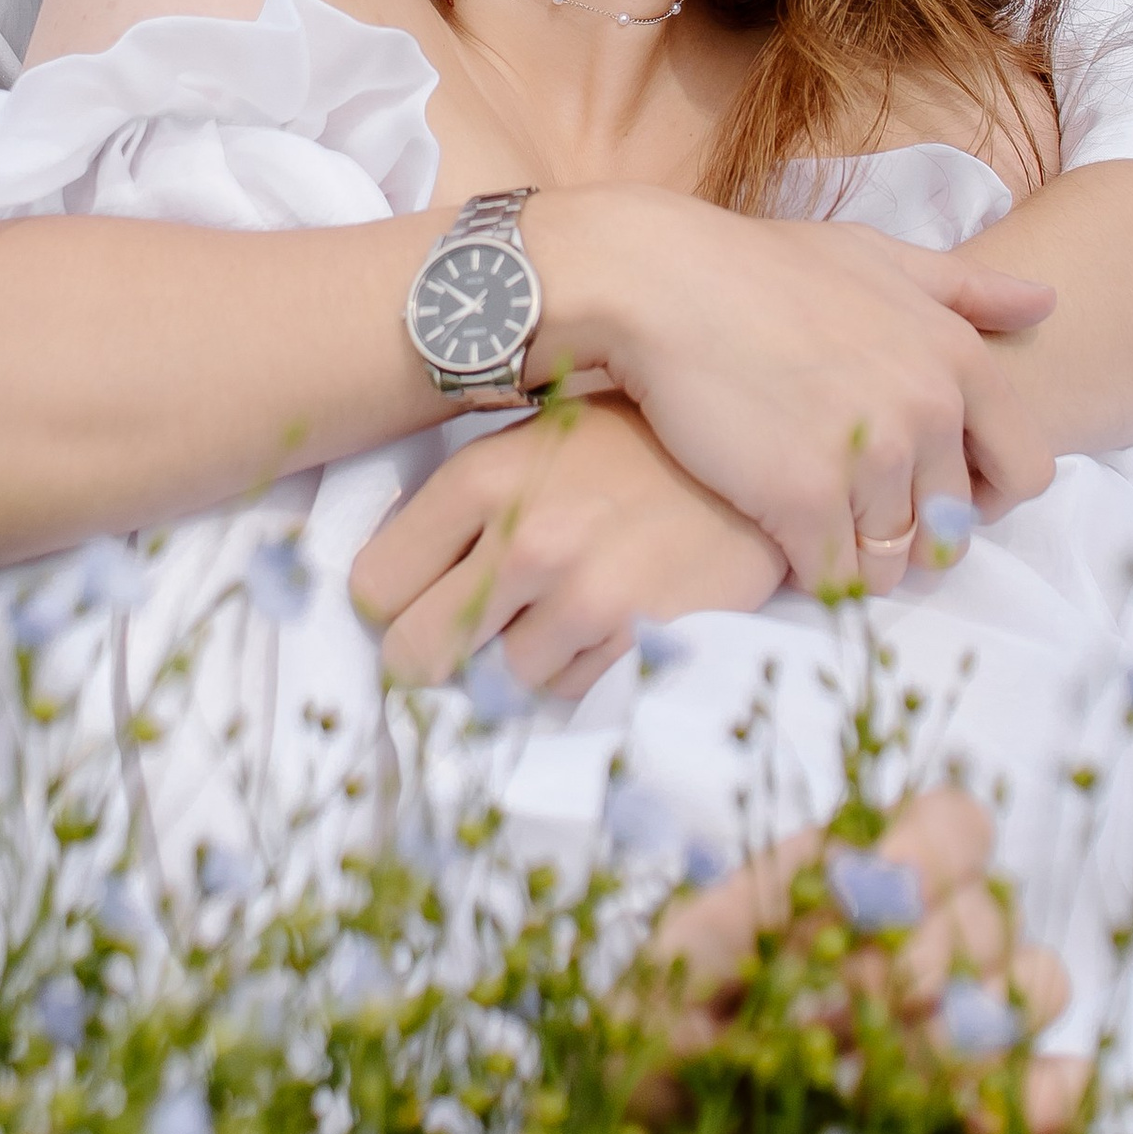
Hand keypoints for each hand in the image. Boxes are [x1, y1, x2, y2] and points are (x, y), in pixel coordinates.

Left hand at [352, 396, 784, 699]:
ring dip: (523, 659)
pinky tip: (611, 620)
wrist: (759, 453)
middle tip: (468, 636)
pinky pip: (569, 693)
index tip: (419, 599)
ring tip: (565, 609)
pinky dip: (580, 671)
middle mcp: (523, 538)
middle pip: (413, 655)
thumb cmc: (638, 443)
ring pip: (497, 682)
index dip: (394, 602)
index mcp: (481, 479)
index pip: (372, 587)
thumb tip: (391, 583)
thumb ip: (465, 503)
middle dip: (433, 654)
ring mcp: (583, 595)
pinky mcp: (640, 638)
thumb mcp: (537, 440)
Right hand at [527, 192, 1057, 596]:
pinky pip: (835, 580)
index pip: (1029, 472)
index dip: (986, 495)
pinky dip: (812, 573)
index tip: (934, 490)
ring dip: (859, 559)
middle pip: (955, 528)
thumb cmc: (763, 267)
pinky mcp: (802, 501)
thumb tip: (1049, 299)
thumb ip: (966, 289)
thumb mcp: (877, 256)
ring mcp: (868, 459)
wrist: (660, 282)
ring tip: (812, 521)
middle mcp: (928, 412)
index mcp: (959, 359)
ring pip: (896, 564)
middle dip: (912, 531)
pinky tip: (779, 535)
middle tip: (855, 507)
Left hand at [624, 784, 1086, 1133]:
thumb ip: (745, 935)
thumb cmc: (653, 1048)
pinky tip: (976, 1119)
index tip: (880, 901)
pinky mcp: (984, 1111)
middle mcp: (929, 936)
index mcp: (858, 876)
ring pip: (1035, 984)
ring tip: (870, 1085)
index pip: (952, 824)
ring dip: (961, 1033)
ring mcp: (967, 1023)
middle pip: (990, 913)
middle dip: (914, 968)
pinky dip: (1040, 1097)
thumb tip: (842, 920)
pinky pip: (1063, 1087)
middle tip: (832, 1024)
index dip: (932, 853)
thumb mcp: (668, 976)